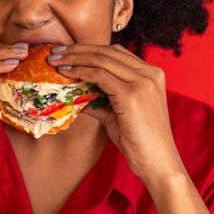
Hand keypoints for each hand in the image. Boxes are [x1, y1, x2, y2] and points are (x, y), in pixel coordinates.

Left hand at [48, 43, 184, 183]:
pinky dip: (81, 71)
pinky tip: (66, 72)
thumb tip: (76, 92)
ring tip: (55, 60)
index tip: (68, 52)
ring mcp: (142, 82)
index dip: (90, 49)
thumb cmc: (140, 141)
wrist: (158, 163)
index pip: (116, 53)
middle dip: (78, 49)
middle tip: (56, 52)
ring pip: (102, 60)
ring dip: (75, 58)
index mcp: (152, 74)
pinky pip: (100, 75)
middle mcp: (150, 73)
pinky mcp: (131, 94)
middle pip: (108, 51)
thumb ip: (101, 99)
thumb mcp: (119, 113)